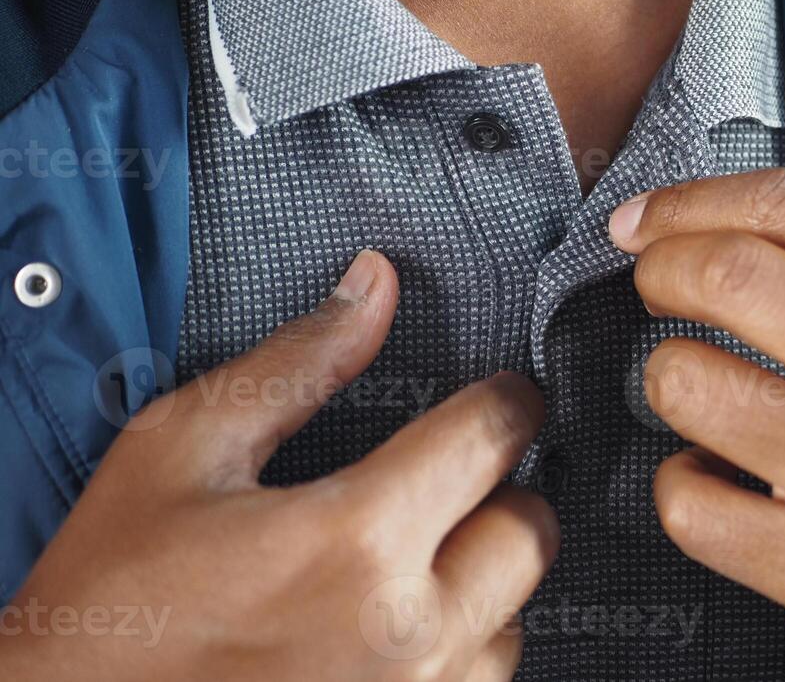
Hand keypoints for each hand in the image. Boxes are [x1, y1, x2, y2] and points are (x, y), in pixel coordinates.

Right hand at [0, 251, 557, 681]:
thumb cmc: (109, 600)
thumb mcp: (181, 452)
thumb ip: (296, 364)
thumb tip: (373, 286)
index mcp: (356, 540)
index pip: (494, 435)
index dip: (505, 399)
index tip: (498, 394)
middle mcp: (406, 631)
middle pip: (529, 530)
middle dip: (499, 490)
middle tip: (447, 478)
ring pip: (515, 613)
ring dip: (479, 576)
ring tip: (407, 560)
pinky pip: (480, 679)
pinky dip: (458, 645)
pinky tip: (394, 626)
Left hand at [609, 170, 784, 681]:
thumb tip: (710, 223)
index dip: (691, 202)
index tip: (649, 220)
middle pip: (729, 276)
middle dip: (662, 269)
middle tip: (656, 283)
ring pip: (686, 383)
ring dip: (669, 375)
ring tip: (702, 388)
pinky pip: (687, 500)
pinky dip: (682, 480)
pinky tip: (719, 475)